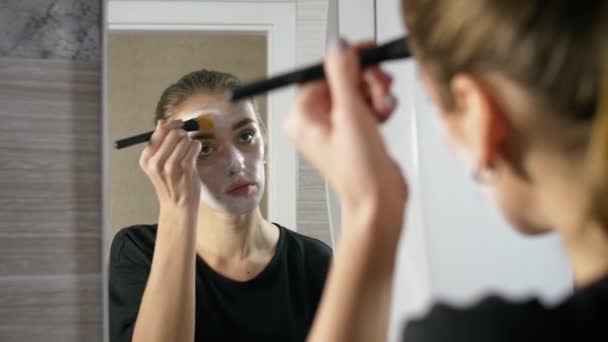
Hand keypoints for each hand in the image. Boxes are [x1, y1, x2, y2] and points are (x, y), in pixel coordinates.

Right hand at [139, 119, 201, 210]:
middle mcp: (155, 162)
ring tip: (188, 153)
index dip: (171, 125)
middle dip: (182, 134)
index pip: (159, 132)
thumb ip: (160, 143)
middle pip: (173, 133)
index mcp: (146, 159)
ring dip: (190, 143)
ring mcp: (170, 166)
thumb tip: (162, 122)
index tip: (179, 124)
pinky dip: (197, 147)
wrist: (177, 206)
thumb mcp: (158, 164)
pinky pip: (194, 146)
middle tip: (185, 141)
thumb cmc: (170, 183)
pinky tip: (194, 155)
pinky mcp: (185, 168)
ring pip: (185, 139)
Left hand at [284, 39, 407, 238]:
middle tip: (379, 88)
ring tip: (382, 110)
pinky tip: (384, 117)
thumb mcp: (350, 112)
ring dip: (375, 94)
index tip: (367, 53)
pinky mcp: (351, 131)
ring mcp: (333, 126)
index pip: (320, 71)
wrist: (379, 201)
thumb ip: (342, 74)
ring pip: (356, 90)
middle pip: (340, 79)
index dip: (346, 61)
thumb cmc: (359, 170)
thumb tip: (337, 46)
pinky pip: (364, 104)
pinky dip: (377, 106)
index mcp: (301, 115)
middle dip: (365, 81)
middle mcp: (313, 120)